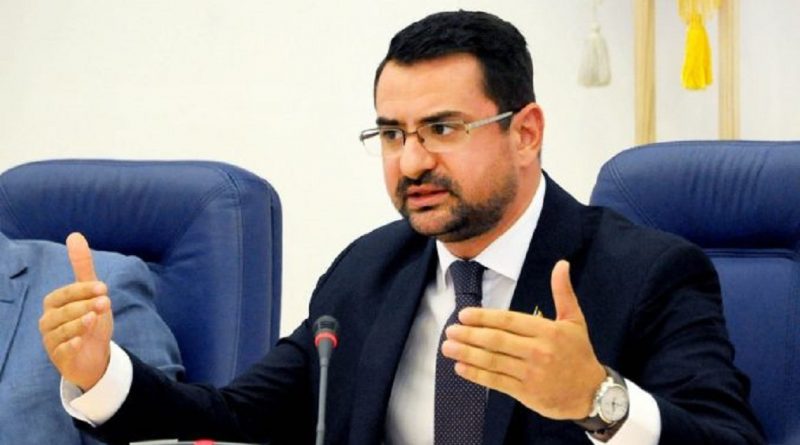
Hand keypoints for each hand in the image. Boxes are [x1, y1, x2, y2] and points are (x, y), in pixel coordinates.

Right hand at [39, 232, 113, 390]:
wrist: (94, 354)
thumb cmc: (90, 319)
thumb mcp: (91, 293)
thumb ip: (82, 266)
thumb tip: (75, 235)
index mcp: (54, 303)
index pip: (66, 294)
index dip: (84, 290)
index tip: (104, 288)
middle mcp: (48, 321)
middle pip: (64, 312)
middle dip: (85, 306)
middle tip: (105, 303)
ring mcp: (52, 340)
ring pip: (63, 331)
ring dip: (79, 324)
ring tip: (95, 318)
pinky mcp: (59, 357)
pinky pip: (62, 351)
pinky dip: (71, 345)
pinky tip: (81, 342)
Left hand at [441, 260, 605, 419]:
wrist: (592, 393)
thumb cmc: (579, 354)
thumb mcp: (574, 320)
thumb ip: (563, 292)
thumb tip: (561, 264)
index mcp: (548, 331)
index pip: (509, 321)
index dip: (484, 317)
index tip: (464, 315)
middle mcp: (538, 351)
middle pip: (497, 341)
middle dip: (470, 335)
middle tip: (450, 330)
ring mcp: (531, 374)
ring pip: (493, 361)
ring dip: (467, 354)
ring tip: (448, 347)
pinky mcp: (526, 393)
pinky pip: (497, 382)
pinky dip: (477, 375)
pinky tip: (461, 368)